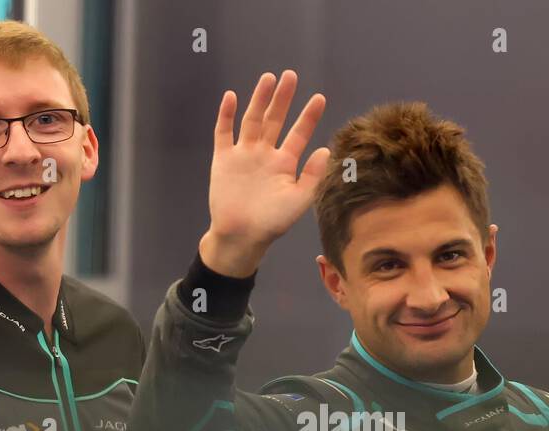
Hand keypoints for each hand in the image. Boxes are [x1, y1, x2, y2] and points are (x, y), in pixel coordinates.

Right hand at [200, 70, 331, 277]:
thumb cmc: (272, 223)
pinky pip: (224, 132)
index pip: (299, 134)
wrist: (241, 236)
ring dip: (259, 99)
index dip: (308, 116)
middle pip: (275, 120)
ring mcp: (244, 155)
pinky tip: (232, 97)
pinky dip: (226, 115)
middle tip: (291, 76)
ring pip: (252, 120)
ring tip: (268, 78)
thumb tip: (325, 150)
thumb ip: (312, 176)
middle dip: (283, 99)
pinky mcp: (223, 159)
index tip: (319, 98)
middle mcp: (265, 154)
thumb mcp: (298, 201)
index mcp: (284, 164)